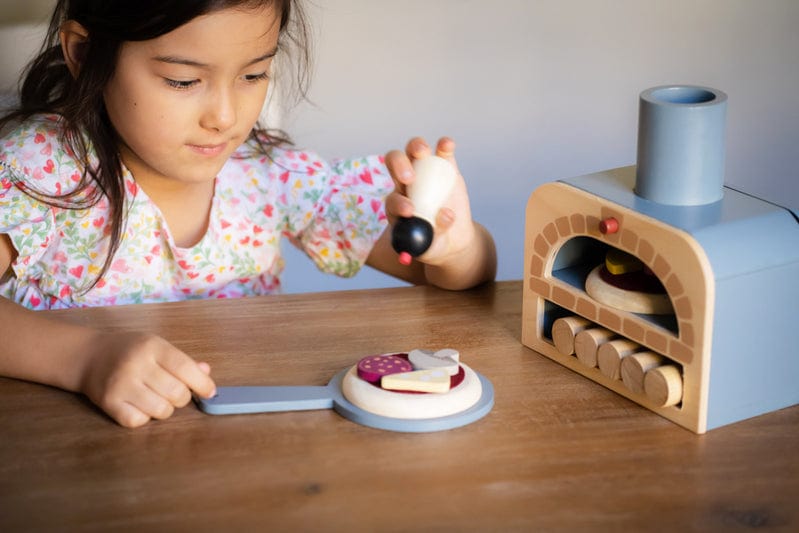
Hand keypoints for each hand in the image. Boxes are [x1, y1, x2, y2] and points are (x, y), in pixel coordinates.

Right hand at [78, 331, 216, 427]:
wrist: (89, 355)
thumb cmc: (130, 351)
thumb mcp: (157, 346)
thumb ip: (182, 361)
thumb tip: (206, 373)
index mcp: (152, 347)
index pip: (185, 368)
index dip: (202, 383)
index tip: (209, 392)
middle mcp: (136, 365)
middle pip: (176, 393)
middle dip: (182, 397)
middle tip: (174, 392)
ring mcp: (121, 385)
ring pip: (161, 411)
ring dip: (165, 409)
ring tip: (156, 397)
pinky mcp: (109, 403)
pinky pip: (139, 421)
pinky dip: (144, 417)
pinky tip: (139, 405)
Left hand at [384, 137, 475, 266]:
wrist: (452, 239)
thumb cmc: (435, 245)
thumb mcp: (432, 249)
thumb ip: (434, 237)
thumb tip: (444, 216)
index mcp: (397, 206)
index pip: (392, 199)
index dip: (399, 203)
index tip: (410, 211)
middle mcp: (407, 184)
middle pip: (394, 164)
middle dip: (399, 166)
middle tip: (410, 177)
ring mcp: (426, 173)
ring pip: (414, 152)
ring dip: (416, 147)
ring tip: (422, 151)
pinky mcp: (445, 168)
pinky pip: (442, 153)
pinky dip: (444, 146)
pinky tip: (447, 145)